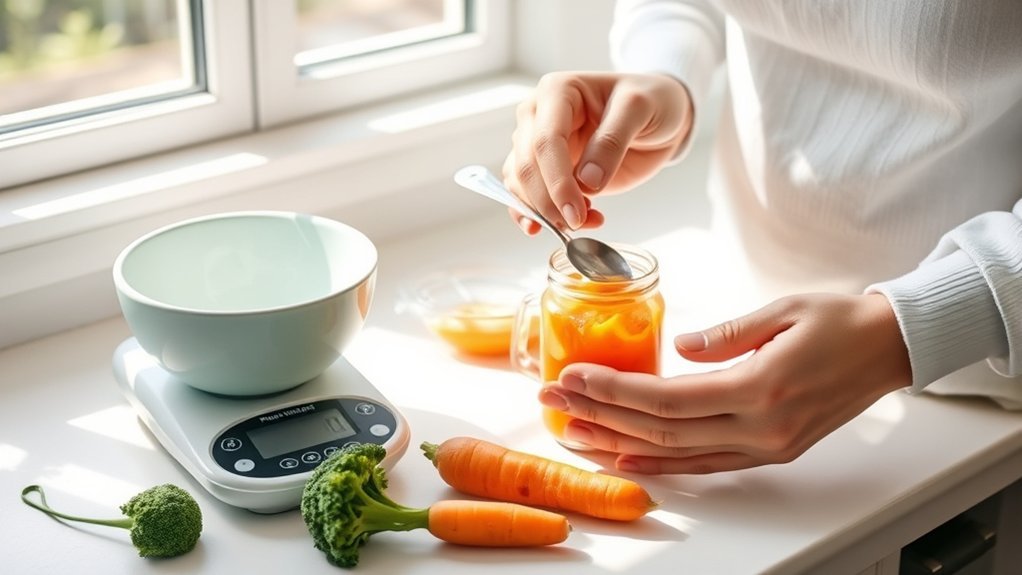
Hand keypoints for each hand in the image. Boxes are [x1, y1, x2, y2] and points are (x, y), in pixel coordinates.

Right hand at [502, 71, 692, 234]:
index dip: (557, 180)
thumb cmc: (650, 100)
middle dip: (548, 202)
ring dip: (544, 212)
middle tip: (577, 223)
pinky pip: (525, 195)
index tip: (576, 211)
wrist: (659, 115)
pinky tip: (557, 228)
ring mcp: (538, 143)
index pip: (546, 140)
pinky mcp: (546, 169)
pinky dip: (537, 216)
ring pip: (520, 183)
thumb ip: (612, 141)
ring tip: (584, 221)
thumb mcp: (639, 109)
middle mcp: (538, 115)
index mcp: (557, 92)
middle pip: (527, 165)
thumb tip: (586, 181)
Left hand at [537, 293, 912, 473]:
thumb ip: (727, 333)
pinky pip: (707, 464)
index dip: (612, 390)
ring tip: (574, 434)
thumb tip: (678, 349)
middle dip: (600, 416)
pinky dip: (664, 464)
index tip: (570, 378)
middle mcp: (761, 427)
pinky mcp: (772, 451)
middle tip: (553, 403)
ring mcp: (767, 446)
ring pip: (679, 454)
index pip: (666, 397)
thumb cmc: (839, 320)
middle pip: (661, 430)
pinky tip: (629, 458)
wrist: (892, 347)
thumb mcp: (782, 310)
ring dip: (621, 445)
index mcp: (761, 387)